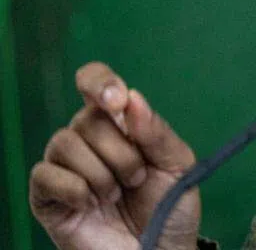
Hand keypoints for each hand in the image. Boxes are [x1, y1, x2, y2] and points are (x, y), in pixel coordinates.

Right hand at [29, 62, 200, 249]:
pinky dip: (75, 188)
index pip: (95, 82)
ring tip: (116, 194)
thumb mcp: (177, 164)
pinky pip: (45, 175)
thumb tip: (132, 98)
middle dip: (119, 150)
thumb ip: (156, 131)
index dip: (99, 82)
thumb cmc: (169, 207)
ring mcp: (67, 168)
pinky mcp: (48, 198)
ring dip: (101, 172)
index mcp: (120, 124)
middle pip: (86, 118)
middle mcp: (89, 140)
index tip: (117, 100)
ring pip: (64, 142)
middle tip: (136, 176)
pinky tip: (92, 204)